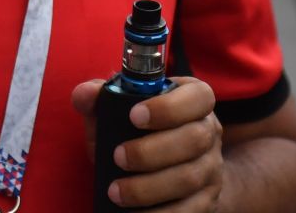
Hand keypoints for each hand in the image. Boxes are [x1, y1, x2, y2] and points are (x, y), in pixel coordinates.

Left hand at [71, 77, 223, 209]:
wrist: (168, 168)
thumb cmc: (138, 132)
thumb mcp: (119, 111)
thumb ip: (100, 98)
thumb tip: (84, 95)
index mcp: (194, 100)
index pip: (197, 96)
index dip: (169, 106)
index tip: (133, 116)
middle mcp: (209, 132)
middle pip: (194, 139)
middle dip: (151, 151)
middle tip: (118, 157)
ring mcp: (211, 168)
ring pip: (189, 178)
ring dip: (148, 187)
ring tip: (116, 191)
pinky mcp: (207, 200)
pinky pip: (189, 211)